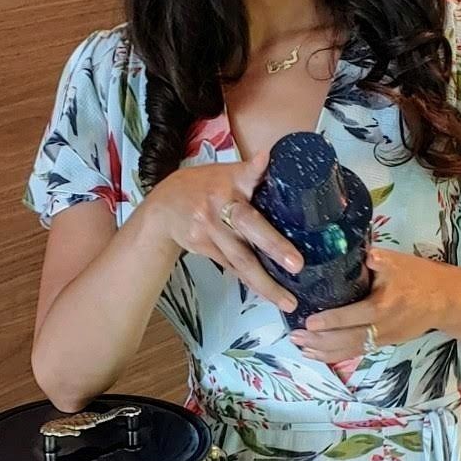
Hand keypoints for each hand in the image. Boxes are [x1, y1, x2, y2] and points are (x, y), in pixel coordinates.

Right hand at [140, 151, 301, 312]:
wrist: (164, 207)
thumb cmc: (203, 187)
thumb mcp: (225, 173)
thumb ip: (252, 173)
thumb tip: (276, 162)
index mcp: (229, 181)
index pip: (245, 172)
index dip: (256, 167)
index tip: (266, 159)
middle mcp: (219, 205)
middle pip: (248, 225)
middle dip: (274, 246)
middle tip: (297, 264)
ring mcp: (209, 229)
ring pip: (241, 258)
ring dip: (265, 282)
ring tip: (287, 301)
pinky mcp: (204, 247)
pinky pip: (232, 268)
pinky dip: (251, 282)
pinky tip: (268, 295)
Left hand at [291, 247, 456, 363]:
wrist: (445, 300)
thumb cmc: (419, 277)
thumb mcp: (399, 262)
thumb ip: (377, 259)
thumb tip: (359, 252)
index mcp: (383, 306)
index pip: (352, 316)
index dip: (329, 321)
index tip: (308, 321)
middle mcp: (382, 327)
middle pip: (346, 339)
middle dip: (319, 340)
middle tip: (295, 336)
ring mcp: (383, 338)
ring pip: (350, 350)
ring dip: (324, 351)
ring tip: (301, 348)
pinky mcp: (384, 344)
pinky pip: (357, 352)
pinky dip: (336, 354)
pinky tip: (319, 354)